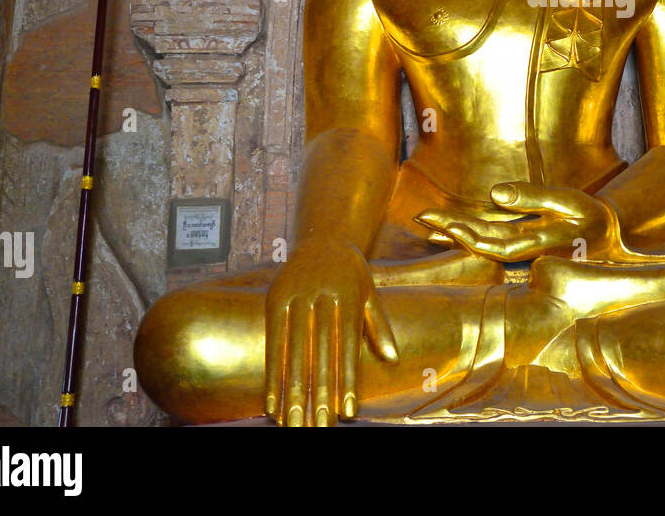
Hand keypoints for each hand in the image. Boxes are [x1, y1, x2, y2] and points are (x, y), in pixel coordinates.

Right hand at [264, 237, 397, 426]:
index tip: (347, 413)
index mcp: (346, 296)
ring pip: (293, 353)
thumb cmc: (352, 272)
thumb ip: (378, 325)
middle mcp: (320, 297)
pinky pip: (272, 344)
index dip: (346, 381)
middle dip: (320, 394)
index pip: (347, 347)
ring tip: (294, 423)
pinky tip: (271, 403)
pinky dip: (272, 376)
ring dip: (293, 392)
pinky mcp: (274, 299)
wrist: (323, 237)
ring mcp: (295, 297)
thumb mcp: (370, 292)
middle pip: (319, 355)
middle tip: (320, 427)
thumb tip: (392, 357)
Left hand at [415, 182, 618, 261]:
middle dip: (452, 230)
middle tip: (423, 217)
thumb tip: (494, 194)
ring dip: (454, 229)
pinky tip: (447, 225)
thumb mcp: (568, 200)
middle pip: (481, 243)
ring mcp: (521, 244)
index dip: (471, 238)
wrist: (607, 234)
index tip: (448, 226)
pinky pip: (490, 233)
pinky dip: (469, 227)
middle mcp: (525, 250)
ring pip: (482, 237)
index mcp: (539, 243)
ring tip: (426, 221)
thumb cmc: (590, 217)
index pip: (498, 246)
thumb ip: (532, 197)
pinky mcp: (520, 237)